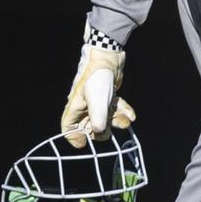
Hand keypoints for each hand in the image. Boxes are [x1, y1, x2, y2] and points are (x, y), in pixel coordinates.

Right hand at [61, 27, 135, 147]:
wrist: (109, 56)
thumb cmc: (99, 77)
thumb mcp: (98, 99)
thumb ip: (98, 117)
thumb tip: (98, 132)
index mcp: (76, 107)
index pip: (68, 127)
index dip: (74, 137)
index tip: (84, 144)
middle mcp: (85, 106)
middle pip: (90, 127)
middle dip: (103, 129)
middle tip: (112, 128)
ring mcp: (97, 101)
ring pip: (106, 118)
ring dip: (117, 121)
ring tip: (127, 121)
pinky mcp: (108, 96)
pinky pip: (115, 109)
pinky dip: (123, 112)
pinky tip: (132, 115)